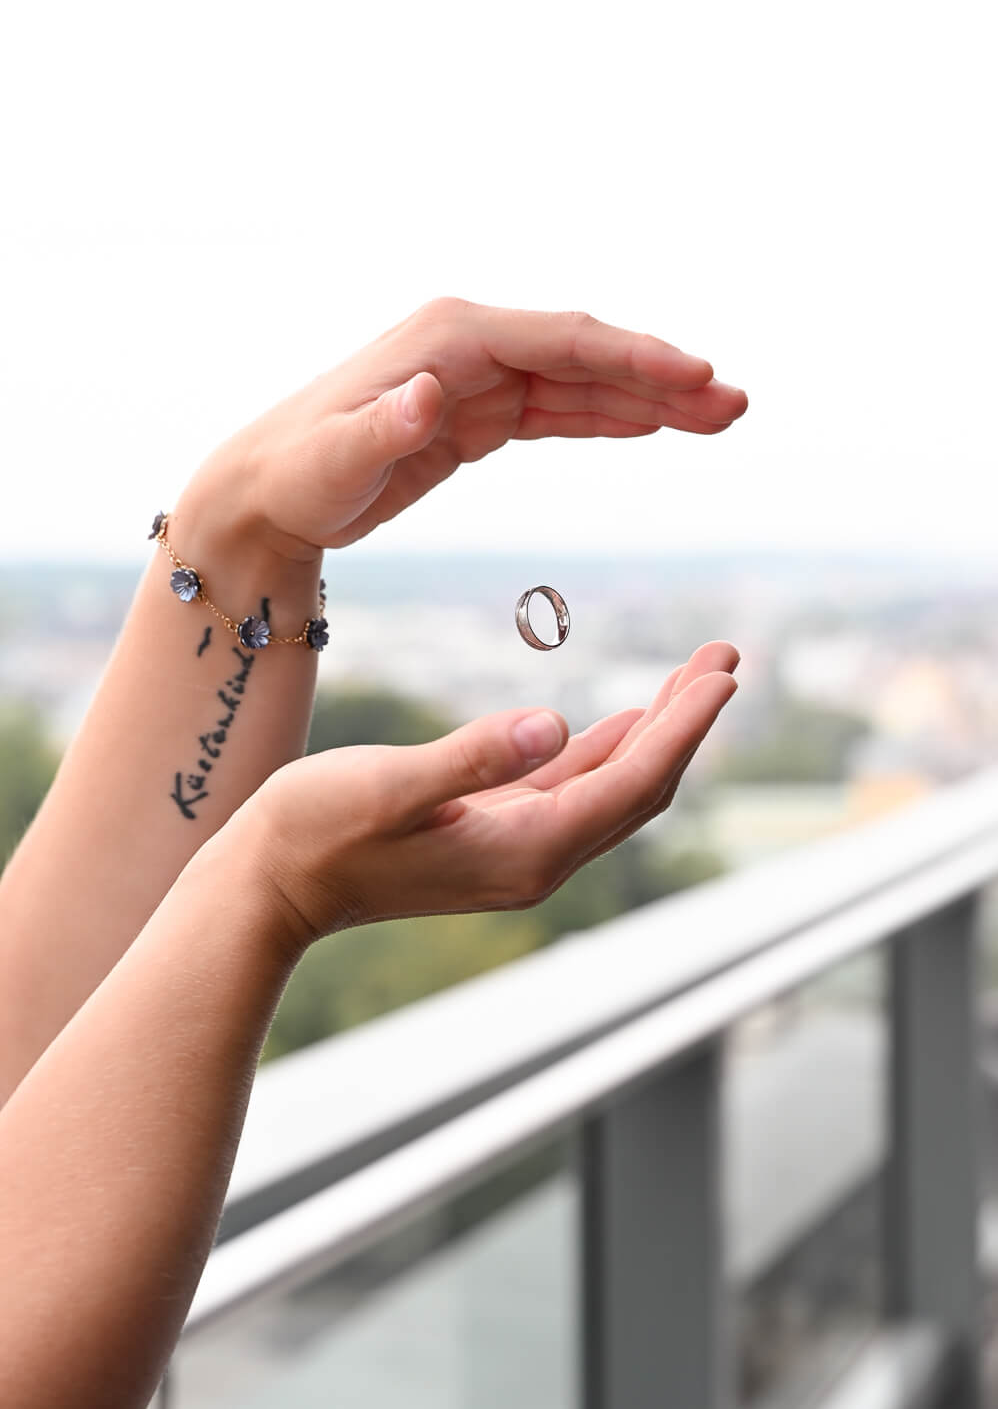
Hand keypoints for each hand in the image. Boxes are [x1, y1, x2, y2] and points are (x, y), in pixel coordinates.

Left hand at [181, 298, 747, 561]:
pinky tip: (654, 425)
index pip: (562, 340)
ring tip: (719, 419)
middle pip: (588, 354)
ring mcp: (478, 378)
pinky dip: (607, 417)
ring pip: (582, 383)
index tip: (698, 378)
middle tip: (735, 404)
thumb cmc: (298, 475)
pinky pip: (558, 411)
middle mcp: (471, 346)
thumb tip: (428, 395)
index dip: (635, 358)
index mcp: (450, 339)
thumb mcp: (334, 461)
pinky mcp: (477, 415)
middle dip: (663, 376)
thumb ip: (384, 429)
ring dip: (650, 399)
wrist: (268, 494)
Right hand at [229, 642, 738, 949]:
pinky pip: (574, 792)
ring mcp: (517, 852)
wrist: (268, 887)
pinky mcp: (492, 836)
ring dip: (656, 731)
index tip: (724, 673)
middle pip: (640, 785)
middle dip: (687, 721)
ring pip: (612, 787)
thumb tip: (555, 725)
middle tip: (727, 654)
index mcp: (526, 850)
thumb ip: (473, 759)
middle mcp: (537, 859)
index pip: (632, 782)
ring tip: (697, 674)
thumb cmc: (315, 832)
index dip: (684, 726)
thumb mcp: (389, 788)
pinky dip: (609, 751)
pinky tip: (624, 721)